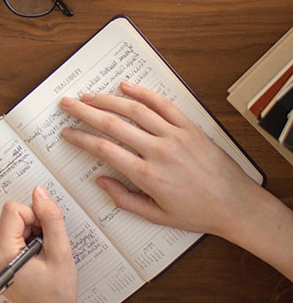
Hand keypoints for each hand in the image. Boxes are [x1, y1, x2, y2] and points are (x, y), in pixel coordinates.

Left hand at [0, 185, 85, 302]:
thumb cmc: (56, 294)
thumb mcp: (61, 252)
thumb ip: (51, 218)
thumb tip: (39, 192)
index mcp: (1, 254)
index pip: (13, 210)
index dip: (35, 217)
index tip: (44, 235)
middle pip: (12, 216)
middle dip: (33, 227)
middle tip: (43, 250)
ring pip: (12, 223)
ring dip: (30, 234)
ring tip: (39, 256)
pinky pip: (9, 233)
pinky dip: (24, 240)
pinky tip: (33, 258)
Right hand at [59, 81, 264, 237]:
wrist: (235, 205)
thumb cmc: (196, 212)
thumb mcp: (156, 216)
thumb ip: (124, 199)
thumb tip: (100, 181)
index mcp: (147, 175)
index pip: (104, 149)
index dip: (81, 138)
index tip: (67, 132)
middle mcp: (158, 151)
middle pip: (113, 124)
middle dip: (85, 112)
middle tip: (68, 103)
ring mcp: (174, 135)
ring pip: (134, 110)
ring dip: (108, 100)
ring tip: (89, 95)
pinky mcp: (188, 127)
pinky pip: (162, 104)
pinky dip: (143, 92)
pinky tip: (125, 86)